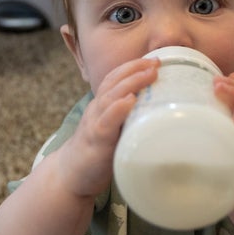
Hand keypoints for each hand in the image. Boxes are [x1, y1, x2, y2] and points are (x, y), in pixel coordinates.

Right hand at [57, 58, 159, 197]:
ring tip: (149, 74)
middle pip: (114, 81)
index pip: (115, 77)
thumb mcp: (115, 128)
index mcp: (102, 104)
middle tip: (157, 62)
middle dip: (136, 68)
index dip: (133, 66)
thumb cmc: (98, 151)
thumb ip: (130, 117)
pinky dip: (118, 109)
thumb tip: (162, 111)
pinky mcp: (96, 140)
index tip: (154, 59)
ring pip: (111, 96)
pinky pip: (106, 121)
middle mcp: (97, 108)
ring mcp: (95, 123)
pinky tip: (130, 101)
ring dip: (131, 82)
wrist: (72, 175)